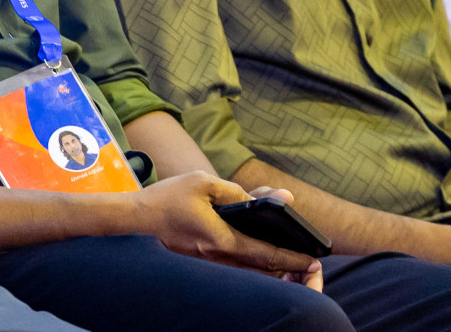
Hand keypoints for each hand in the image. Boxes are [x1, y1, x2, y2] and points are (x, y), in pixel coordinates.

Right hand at [106, 171, 322, 289]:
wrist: (138, 216)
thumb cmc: (169, 197)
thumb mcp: (203, 182)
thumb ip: (234, 191)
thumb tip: (260, 199)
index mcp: (222, 239)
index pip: (265, 252)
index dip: (291, 257)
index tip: (312, 260)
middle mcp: (218, 255)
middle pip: (260, 265)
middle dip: (285, 264)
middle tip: (308, 262)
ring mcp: (208, 260)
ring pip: (248, 267)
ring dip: (269, 263)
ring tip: (288, 255)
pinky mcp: (201, 257)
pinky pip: (234, 264)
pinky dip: (251, 259)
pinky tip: (257, 249)